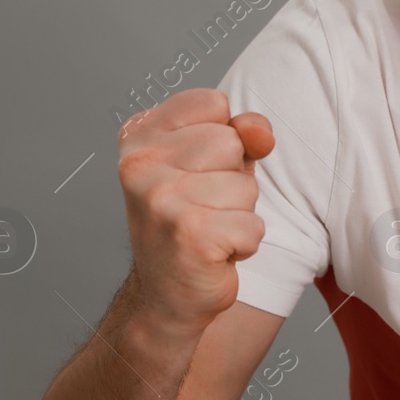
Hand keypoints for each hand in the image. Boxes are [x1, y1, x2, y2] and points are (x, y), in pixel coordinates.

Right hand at [116, 88, 274, 335]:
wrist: (166, 295)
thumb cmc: (194, 219)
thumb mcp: (217, 164)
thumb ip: (242, 132)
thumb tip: (261, 131)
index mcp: (139, 134)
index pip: (214, 103)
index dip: (224, 137)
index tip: (198, 169)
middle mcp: (139, 163)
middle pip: (232, 143)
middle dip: (233, 178)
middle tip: (204, 206)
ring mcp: (160, 199)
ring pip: (246, 186)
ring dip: (240, 213)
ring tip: (209, 228)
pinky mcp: (188, 234)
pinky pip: (252, 226)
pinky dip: (244, 244)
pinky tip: (215, 252)